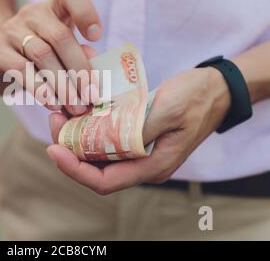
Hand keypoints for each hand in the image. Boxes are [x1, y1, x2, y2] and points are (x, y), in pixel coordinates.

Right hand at [0, 0, 102, 115]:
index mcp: (52, 8)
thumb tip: (93, 59)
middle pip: (60, 36)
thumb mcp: (59, 50)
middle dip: (80, 69)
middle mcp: (31, 14)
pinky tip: (51, 102)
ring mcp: (11, 31)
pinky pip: (20, 70)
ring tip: (75, 105)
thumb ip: (77, 52)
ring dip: (62, 84)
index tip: (96, 37)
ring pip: (42, 55)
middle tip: (91, 96)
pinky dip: (39, 88)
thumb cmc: (34, 54)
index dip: (85, 10)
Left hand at [46, 68, 230, 194]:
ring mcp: (139, 151)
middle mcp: (142, 164)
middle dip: (70, 146)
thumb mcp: (168, 110)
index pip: (104, 181)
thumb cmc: (197, 98)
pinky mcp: (136, 136)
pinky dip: (90, 124)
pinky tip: (80, 106)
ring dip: (77, 134)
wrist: (215, 88)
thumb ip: (136, 127)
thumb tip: (103, 138)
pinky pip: (107, 137)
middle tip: (55, 118)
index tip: (54, 149)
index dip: (74, 169)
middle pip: (95, 167)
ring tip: (62, 110)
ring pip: (98, 151)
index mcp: (152, 166)